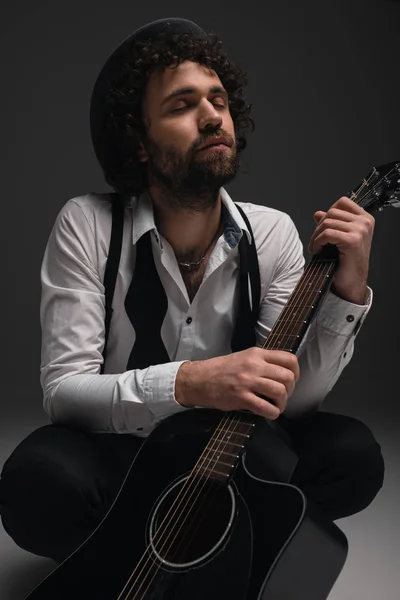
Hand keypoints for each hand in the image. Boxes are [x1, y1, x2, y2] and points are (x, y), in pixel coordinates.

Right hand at [175, 348, 299, 419]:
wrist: (199, 379)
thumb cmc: (221, 369)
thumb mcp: (243, 357)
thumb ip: (262, 362)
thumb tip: (281, 372)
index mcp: (256, 354)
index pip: (289, 359)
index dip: (296, 372)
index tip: (291, 380)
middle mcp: (254, 365)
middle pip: (287, 377)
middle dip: (290, 390)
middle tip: (283, 396)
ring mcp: (247, 381)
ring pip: (279, 392)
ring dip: (282, 403)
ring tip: (276, 406)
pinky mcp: (241, 397)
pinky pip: (266, 408)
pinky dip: (273, 413)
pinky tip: (269, 413)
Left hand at [308, 196, 373, 303]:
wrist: (351, 283)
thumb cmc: (346, 263)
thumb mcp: (339, 238)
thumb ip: (331, 224)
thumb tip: (318, 213)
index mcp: (365, 219)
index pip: (342, 202)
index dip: (328, 212)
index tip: (323, 227)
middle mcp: (365, 222)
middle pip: (332, 212)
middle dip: (319, 227)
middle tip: (316, 242)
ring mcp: (360, 231)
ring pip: (327, 223)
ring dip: (316, 236)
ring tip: (316, 248)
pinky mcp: (352, 241)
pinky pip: (327, 234)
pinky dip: (317, 242)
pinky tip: (318, 251)